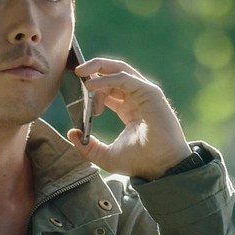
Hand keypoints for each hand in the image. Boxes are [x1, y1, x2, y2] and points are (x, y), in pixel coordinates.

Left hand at [66, 58, 191, 180]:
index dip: (92, 87)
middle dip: (94, 68)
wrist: (162, 168)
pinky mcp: (150, 93)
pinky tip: (91, 86)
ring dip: (98, 67)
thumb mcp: (106, 156)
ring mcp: (144, 93)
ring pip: (120, 69)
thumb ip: (88, 147)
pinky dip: (106, 79)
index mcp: (129, 109)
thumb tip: (72, 133)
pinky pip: (124, 78)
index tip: (76, 94)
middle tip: (76, 71)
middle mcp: (137, 98)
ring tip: (80, 72)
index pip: (109, 88)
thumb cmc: (140, 162)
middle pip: (114, 72)